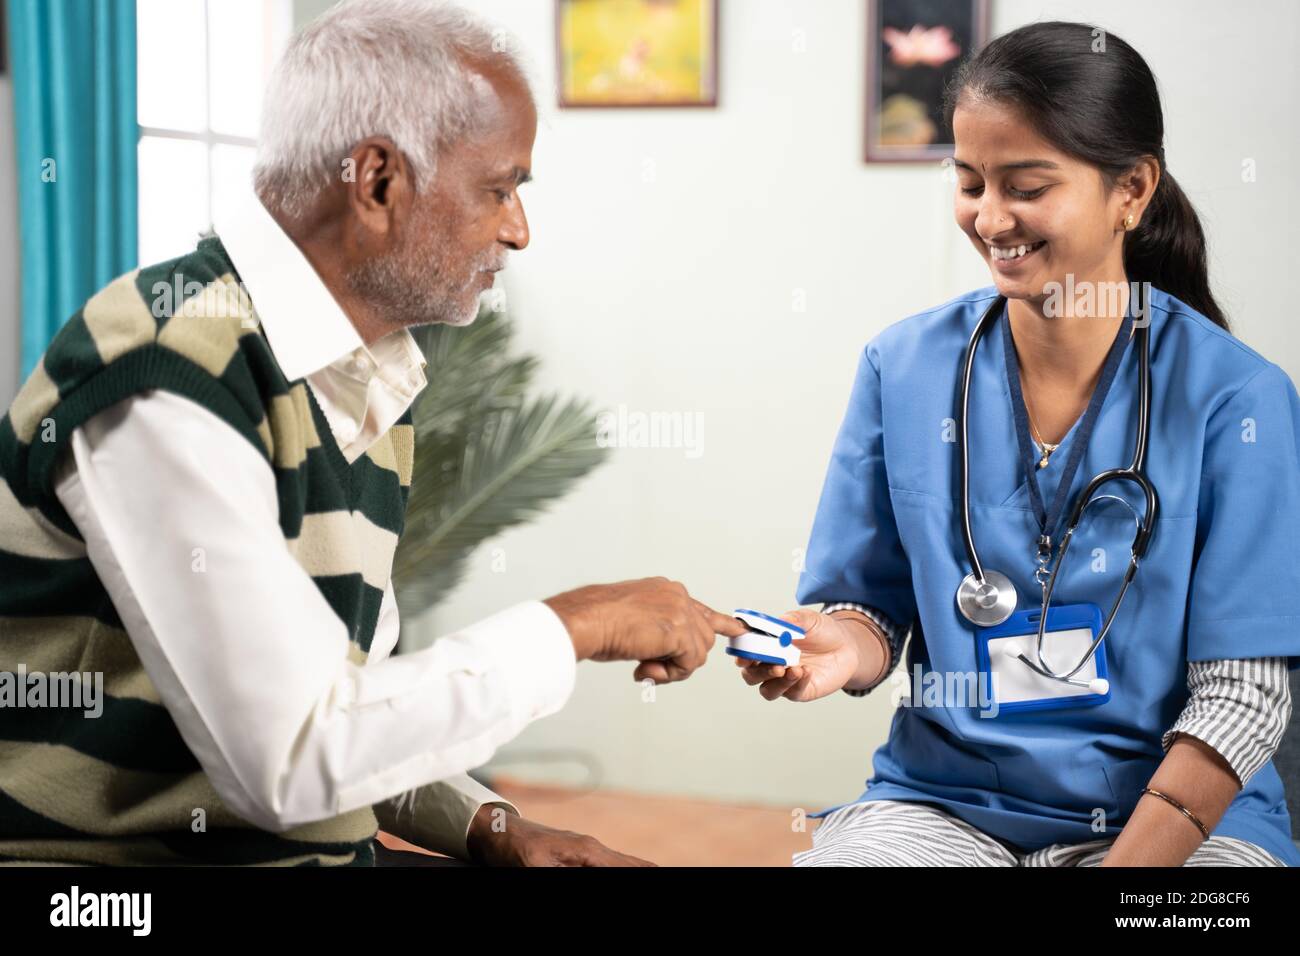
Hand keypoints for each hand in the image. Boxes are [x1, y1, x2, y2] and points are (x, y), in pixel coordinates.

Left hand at [465, 807, 654, 866]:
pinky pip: (609, 864)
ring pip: (622, 863)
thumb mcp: (537, 868)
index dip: (647, 872)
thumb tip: (598, 871)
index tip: (665, 874)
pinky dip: (624, 868)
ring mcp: (585, 850)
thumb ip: (565, 876)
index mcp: (588, 851)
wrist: (495, 830)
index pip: (630, 868)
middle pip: (633, 864)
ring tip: (657, 871)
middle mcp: (592, 848)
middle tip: (667, 875)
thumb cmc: (514, 848)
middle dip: (649, 871)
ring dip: (638, 869)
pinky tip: (631, 869)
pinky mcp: (576, 855)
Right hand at [544, 577, 746, 682]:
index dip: (718, 623)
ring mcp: (680, 611)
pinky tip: (644, 668)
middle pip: (702, 637)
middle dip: (681, 659)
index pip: (700, 609)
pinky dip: (669, 675)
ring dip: (674, 669)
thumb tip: (663, 652)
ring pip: (699, 653)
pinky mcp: (679, 631)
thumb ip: (655, 629)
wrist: (585, 620)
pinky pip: (689, 664)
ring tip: (644, 667)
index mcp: (666, 590)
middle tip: (649, 666)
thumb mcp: (632, 618)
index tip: (736, 628)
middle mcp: (677, 595)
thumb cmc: (596, 621)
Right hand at [735, 608, 877, 701]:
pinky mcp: (800, 691)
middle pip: (751, 676)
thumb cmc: (823, 631)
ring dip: (775, 682)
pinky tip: (806, 673)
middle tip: (774, 664)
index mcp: (766, 646)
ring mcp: (784, 680)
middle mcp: (771, 665)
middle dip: (757, 671)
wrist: (847, 646)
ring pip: (767, 690)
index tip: (744, 655)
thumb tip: (780, 622)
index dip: (741, 655)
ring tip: (792, 669)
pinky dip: (797, 683)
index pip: (745, 654)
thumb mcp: (809, 619)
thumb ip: (794, 619)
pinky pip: (792, 693)